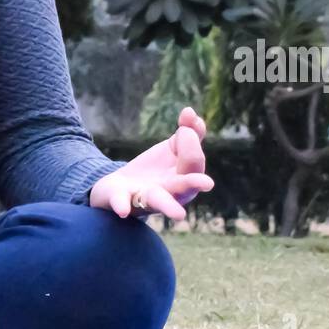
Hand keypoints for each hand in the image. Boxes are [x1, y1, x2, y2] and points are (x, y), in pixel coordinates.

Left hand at [88, 105, 214, 221]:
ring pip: (158, 202)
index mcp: (183, 178)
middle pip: (182, 187)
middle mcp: (168, 192)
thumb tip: (190, 113)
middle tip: (208, 184)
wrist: (120, 185)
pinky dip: (122, 205)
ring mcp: (144, 198)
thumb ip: (189, 132)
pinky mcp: (120, 200)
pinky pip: (122, 203)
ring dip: (168, 207)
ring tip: (179, 215)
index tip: (186, 126)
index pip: (193, 163)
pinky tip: (122, 210)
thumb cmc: (155, 170)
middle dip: (193, 184)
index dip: (191, 144)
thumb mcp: (173, 148)